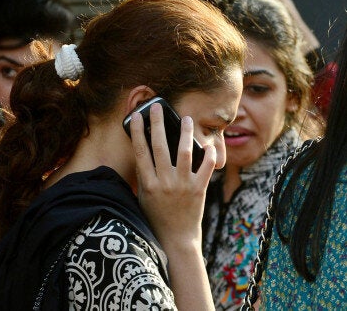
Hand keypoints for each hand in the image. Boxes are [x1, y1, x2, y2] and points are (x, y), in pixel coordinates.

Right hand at [130, 103, 215, 246]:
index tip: (138, 116)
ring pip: (183, 152)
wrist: (175, 239)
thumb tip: (143, 154)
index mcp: (148, 183)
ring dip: (184, 133)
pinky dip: (208, 155)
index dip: (139, 131)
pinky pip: (205, 168)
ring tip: (186, 119)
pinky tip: (208, 144)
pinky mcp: (199, 190)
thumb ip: (144, 176)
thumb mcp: (143, 196)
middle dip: (158, 123)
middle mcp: (164, 182)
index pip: (141, 151)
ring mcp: (182, 185)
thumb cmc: (155, 217)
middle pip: (159, 146)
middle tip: (157, 107)